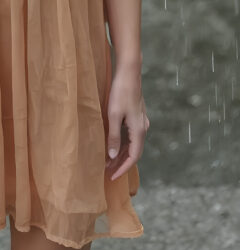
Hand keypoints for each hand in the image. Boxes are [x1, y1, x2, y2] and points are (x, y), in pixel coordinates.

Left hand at [105, 65, 149, 181]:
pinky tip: (113, 144)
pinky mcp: (137, 115)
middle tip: (106, 172)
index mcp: (139, 130)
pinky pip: (131, 136)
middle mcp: (143, 128)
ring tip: (107, 161)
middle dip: (120, 163)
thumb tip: (111, 156)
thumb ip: (113, 136)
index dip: (122, 169)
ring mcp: (141, 121)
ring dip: (121, 154)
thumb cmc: (120, 92)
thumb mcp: (113, 115)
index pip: (133, 157)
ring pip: (132, 144)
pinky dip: (122, 143)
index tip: (111, 177)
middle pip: (133, 152)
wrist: (129, 72)